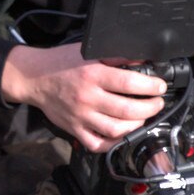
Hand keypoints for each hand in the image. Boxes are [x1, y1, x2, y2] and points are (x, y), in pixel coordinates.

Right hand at [0, 42, 166, 152]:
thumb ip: (114, 56)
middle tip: (157, 103)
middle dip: (150, 108)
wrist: (33, 77)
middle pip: (128, 109)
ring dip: (136, 125)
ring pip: (116, 129)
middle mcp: (88, 97)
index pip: (130, 83)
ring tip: (143, 118)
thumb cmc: (61, 62)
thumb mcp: (88, 51)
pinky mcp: (74, 129)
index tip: (160, 87)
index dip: (151, 86)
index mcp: (93, 74)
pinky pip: (97, 143)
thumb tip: (141, 60)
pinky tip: (123, 134)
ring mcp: (81, 116)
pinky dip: (113, 142)